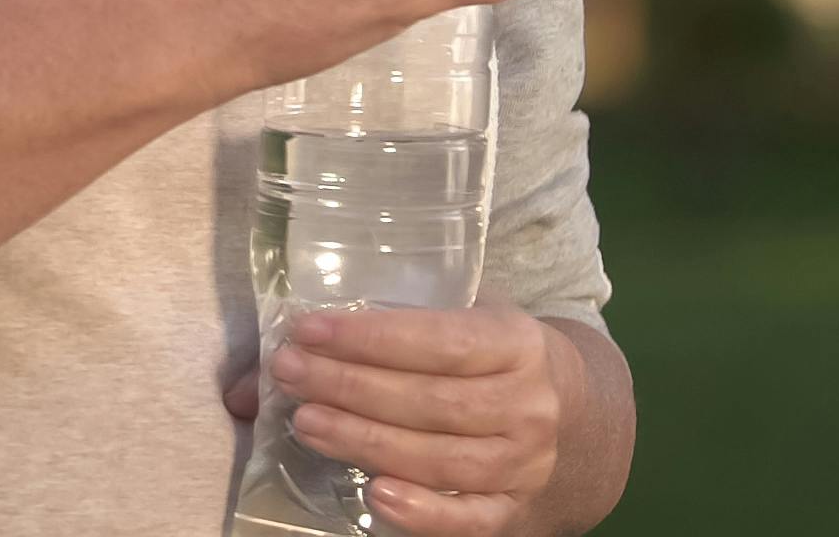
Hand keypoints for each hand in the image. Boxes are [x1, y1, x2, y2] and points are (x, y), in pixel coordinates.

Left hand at [237, 303, 578, 535]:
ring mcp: (526, 464)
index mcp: (518, 343)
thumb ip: (381, 331)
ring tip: (306, 422)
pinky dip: (424, 513)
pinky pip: (470, 520)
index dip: (372, 337)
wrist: (579, 417)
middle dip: (352, 387)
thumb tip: (259, 366)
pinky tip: (376, 494)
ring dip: (367, 443)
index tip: (308, 330)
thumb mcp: (462, 322)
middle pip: (433, 402)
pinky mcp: (515, 511)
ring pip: (442, 460)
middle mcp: (530, 405)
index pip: (442, 340)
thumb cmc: (495, 358)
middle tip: (289, 374)